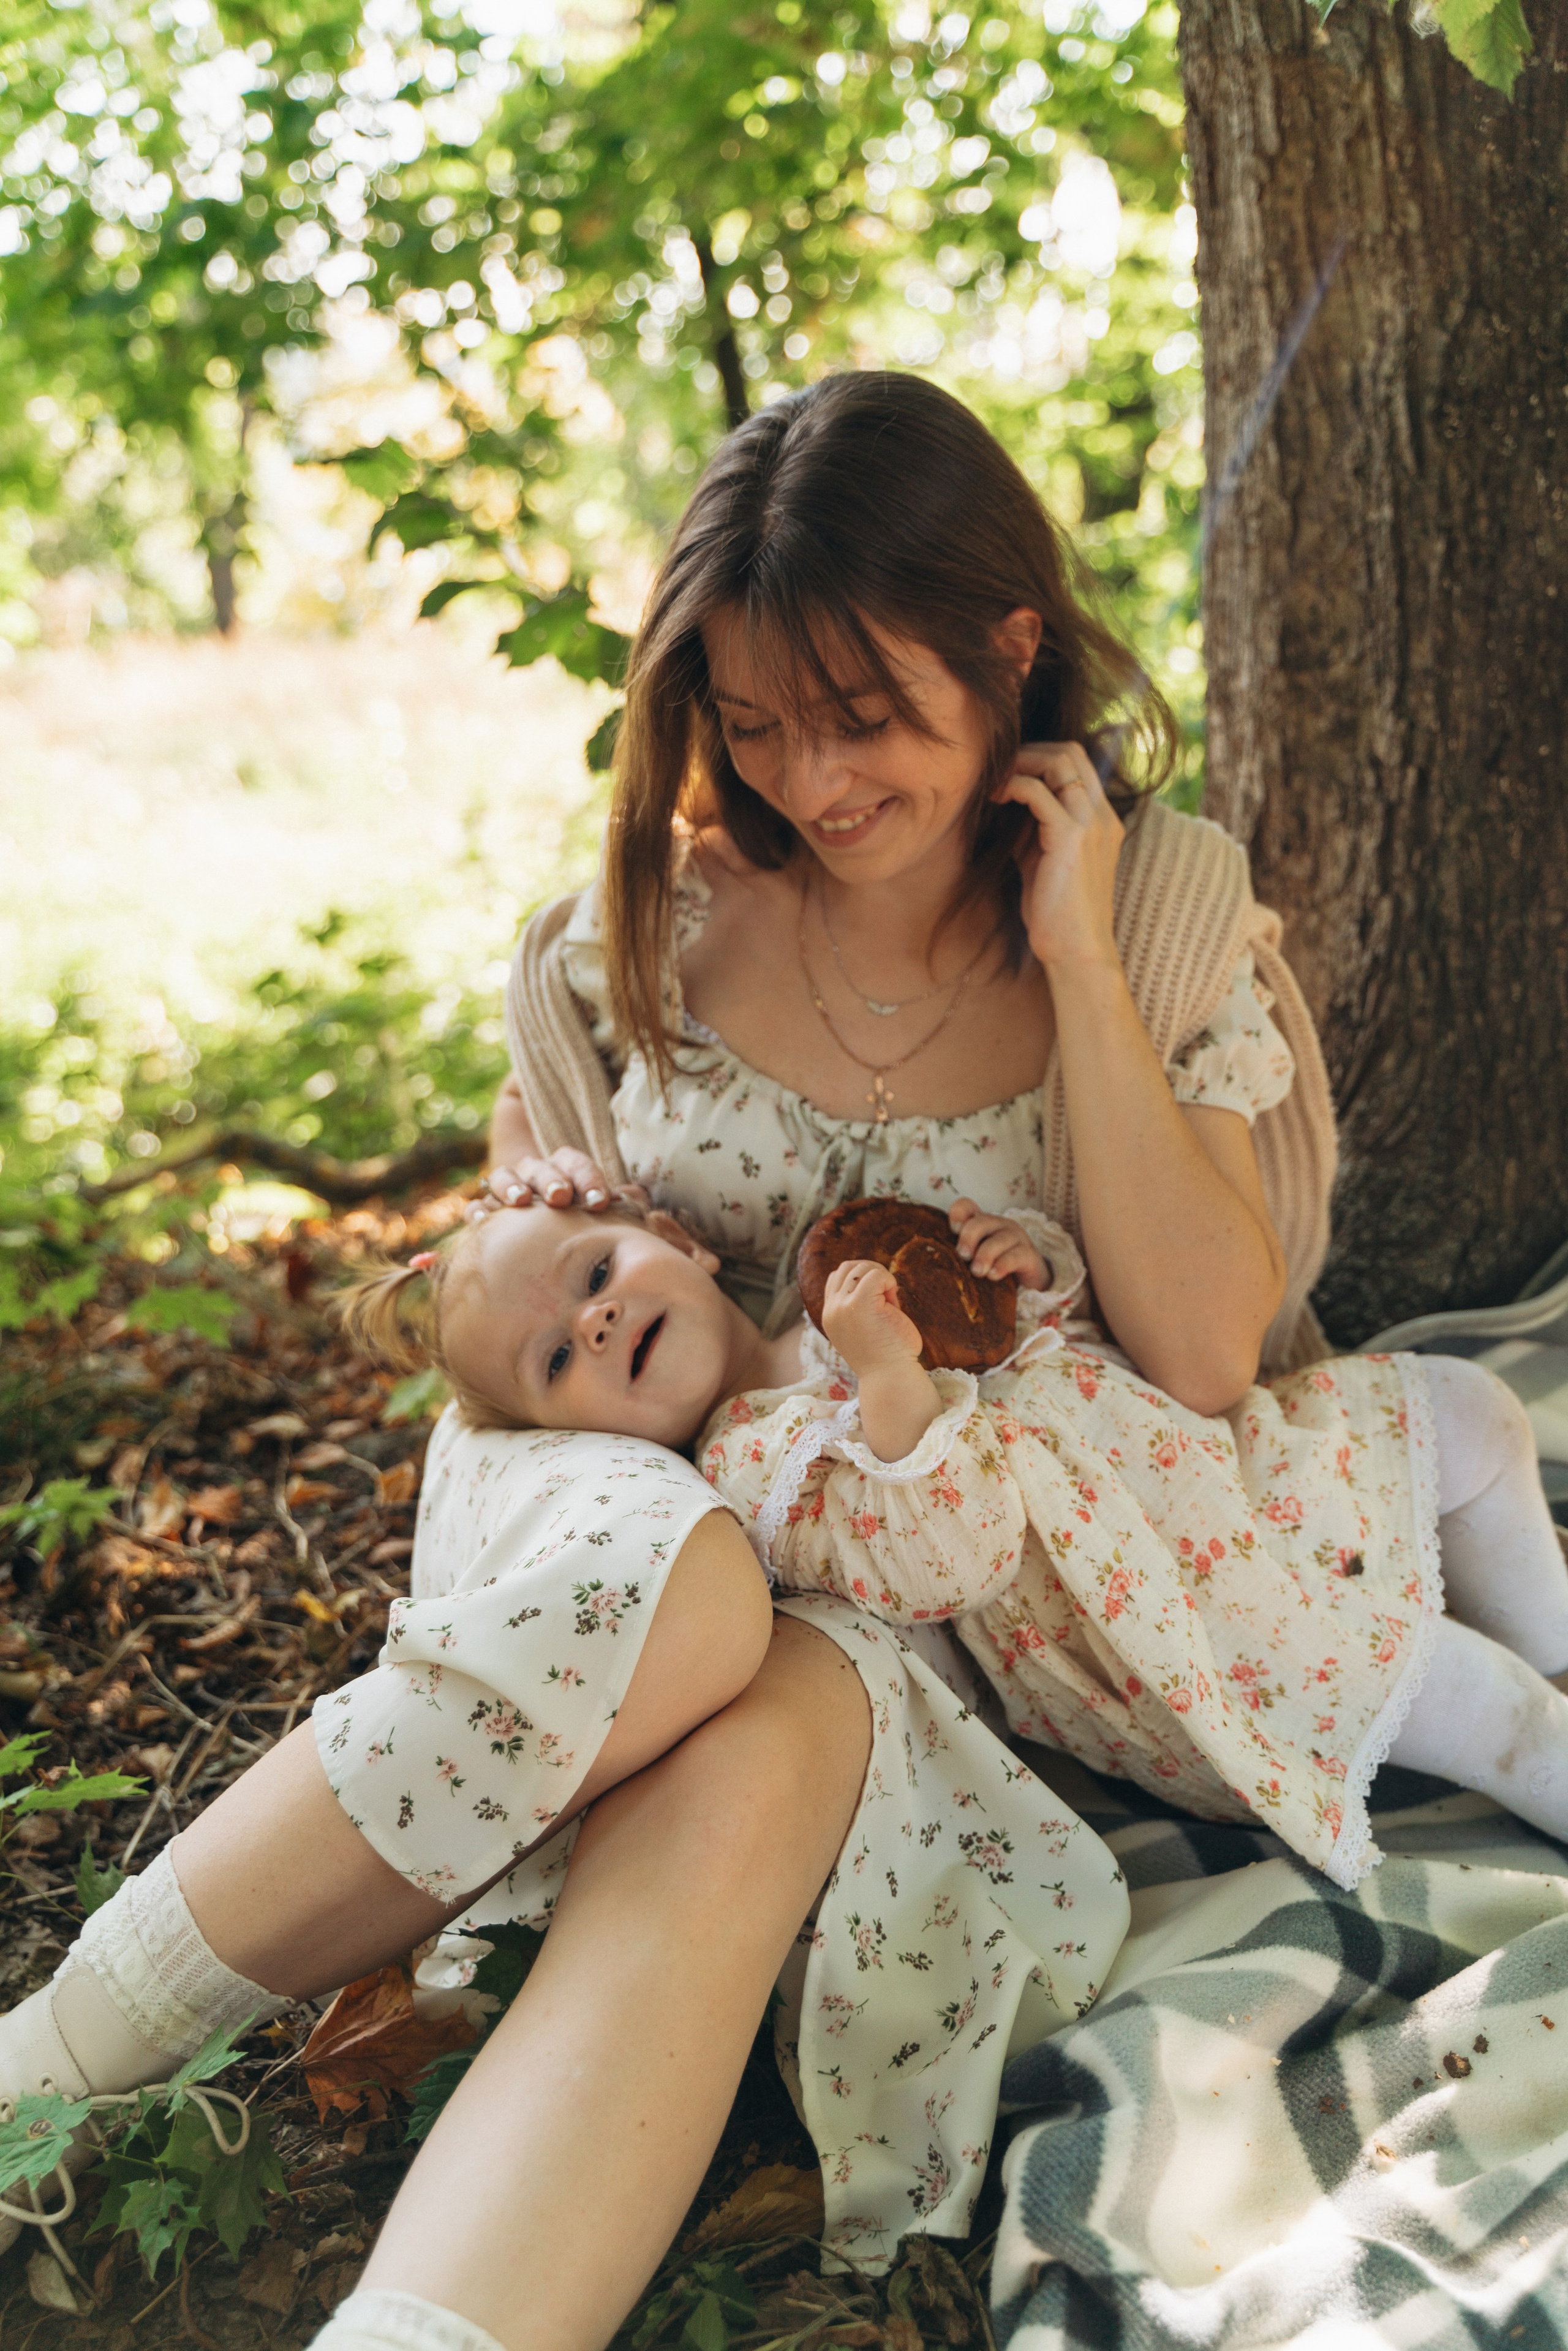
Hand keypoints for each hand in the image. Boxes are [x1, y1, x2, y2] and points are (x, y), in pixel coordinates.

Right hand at [471, 1148, 632, 1221]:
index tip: (599, 1202)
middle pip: (540, 1166)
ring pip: (504, 1176)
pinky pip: (476, 1207)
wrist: (544, 1248)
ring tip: (521, 1201)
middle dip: (551, 1180)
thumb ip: (624, 1205)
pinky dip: (477, 1211)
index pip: (574, 1162)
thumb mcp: (605, 1216)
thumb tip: (637, 1196)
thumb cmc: (583, 1229)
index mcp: (565, 1171)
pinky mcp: (486, 1212)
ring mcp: (508, 1191)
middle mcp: (535, 1175)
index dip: (587, 1178)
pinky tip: (480, 1222)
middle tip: (562, 1198)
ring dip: (511, 1186)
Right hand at [821, 1259, 923, 1377]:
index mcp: (831, 1315)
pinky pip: (875, 1275)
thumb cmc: (888, 1355)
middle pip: (847, 1268)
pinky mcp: (859, 1304)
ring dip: (880, 1278)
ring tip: (891, 1302)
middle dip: (872, 1274)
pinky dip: (889, 1282)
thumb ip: (860, 1304)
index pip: (836, 1278)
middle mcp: (832, 1310)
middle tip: (889, 1298)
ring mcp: (842, 1307)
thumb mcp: (865, 1326)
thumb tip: (875, 1277)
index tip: (879, 1301)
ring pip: (860, 1268)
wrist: (891, 1378)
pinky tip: (895, 1303)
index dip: (861, 1280)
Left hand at [948, 1199, 1047, 1287]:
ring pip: (999, 1239)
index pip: (966, 1206)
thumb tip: (937, 1261)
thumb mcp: (974, 1258)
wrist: (1027, 1279)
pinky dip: (1003, 1265)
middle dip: (969, 1238)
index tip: (953, 1231)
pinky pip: (1015, 1256)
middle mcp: (999, 1225)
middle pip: (981, 1221)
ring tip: (977, 1272)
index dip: (957, 1214)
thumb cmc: (994, 1265)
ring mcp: (1016, 1237)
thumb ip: (960, 1254)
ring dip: (985, 1255)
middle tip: (963, 1256)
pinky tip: (993, 1276)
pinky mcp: (1029, 1254)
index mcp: (982, 1223)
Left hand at [996, 742, 1124, 972]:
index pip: (1079, 762)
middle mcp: (1102, 815)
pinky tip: (995, 798)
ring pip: (1059, 762)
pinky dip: (1013, 786)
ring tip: (994, 781)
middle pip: (1072, 751)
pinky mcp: (1071, 837)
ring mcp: (1091, 823)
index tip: (1010, 770)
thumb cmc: (1056, 913)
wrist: (1076, 951)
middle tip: (999, 768)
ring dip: (1020, 763)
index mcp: (1101, 819)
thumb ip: (1031, 830)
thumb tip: (1005, 805)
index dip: (1042, 756)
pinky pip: (1038, 792)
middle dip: (1030, 751)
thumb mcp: (1041, 861)